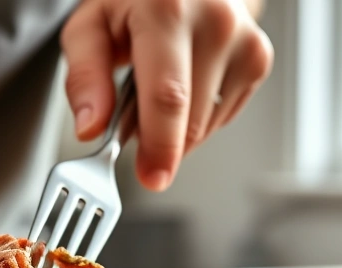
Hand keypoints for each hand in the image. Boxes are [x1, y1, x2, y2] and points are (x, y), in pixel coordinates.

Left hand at [61, 0, 272, 190]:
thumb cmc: (134, 0)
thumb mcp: (89, 27)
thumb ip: (83, 78)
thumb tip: (90, 126)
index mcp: (168, 11)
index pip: (168, 97)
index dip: (161, 147)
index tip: (152, 177)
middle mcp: (216, 22)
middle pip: (190, 119)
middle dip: (158, 140)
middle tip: (132, 116)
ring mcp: (244, 41)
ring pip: (207, 125)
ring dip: (176, 128)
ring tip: (158, 83)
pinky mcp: (258, 59)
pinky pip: (222, 117)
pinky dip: (197, 116)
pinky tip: (184, 83)